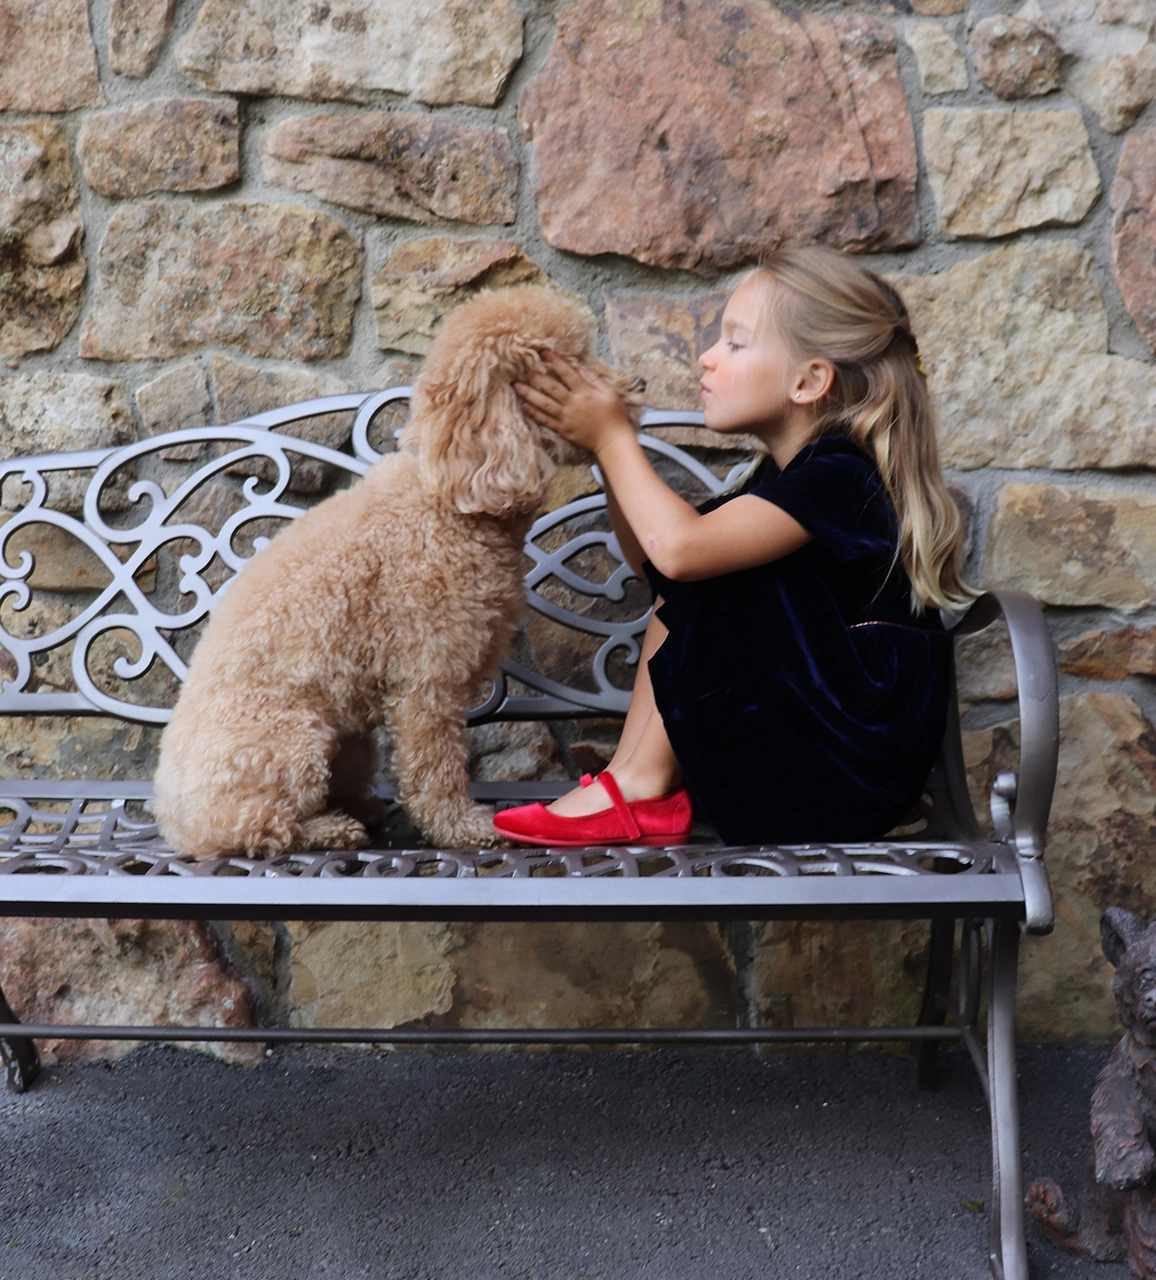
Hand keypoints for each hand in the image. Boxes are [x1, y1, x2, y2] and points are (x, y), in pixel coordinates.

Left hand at [514, 352, 633, 453]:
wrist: (612, 441)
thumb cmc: (614, 416)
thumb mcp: (610, 393)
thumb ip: (595, 380)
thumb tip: (581, 366)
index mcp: (584, 392)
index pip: (566, 372)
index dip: (554, 361)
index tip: (543, 352)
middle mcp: (572, 404)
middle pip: (551, 387)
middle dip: (536, 375)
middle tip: (522, 366)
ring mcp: (566, 418)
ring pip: (544, 403)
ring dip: (529, 394)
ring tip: (516, 385)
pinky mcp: (563, 429)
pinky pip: (546, 420)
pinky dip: (534, 414)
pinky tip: (524, 406)